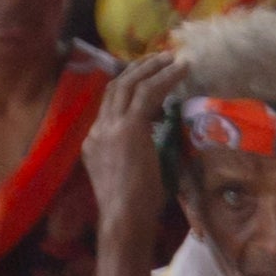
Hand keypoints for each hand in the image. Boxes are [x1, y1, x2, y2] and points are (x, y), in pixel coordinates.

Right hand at [85, 50, 176, 263]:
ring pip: (130, 84)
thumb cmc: (133, 208)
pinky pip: (149, 93)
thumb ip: (134, 155)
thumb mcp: (128, 175)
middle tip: (159, 58)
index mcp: (93, 142)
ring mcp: (110, 127)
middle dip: (137, 69)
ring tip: (172, 57)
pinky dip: (166, 77)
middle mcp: (97, 130)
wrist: (123, 218)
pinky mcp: (129, 128)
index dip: (128, 88)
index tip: (146, 79)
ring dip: (152, 67)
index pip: (109, 105)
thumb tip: (153, 147)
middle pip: (115, 87)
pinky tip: (182, 68)